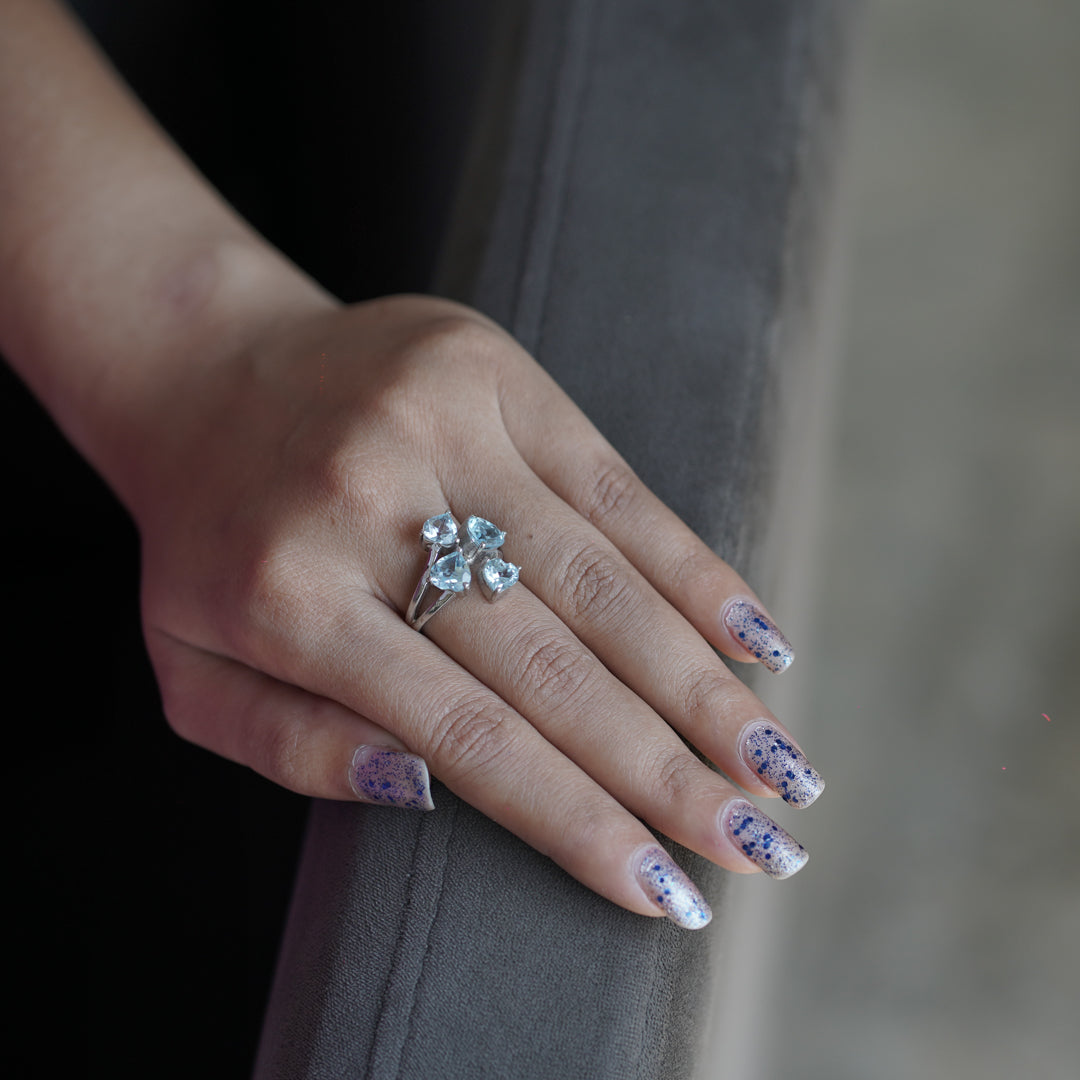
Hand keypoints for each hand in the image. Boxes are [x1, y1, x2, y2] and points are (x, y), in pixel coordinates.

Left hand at [131, 293, 820, 928]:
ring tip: (778, 767)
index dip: (575, 820)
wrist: (202, 367)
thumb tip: (426, 789)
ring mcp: (442, 427)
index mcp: (290, 600)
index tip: (663, 892)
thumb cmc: (209, 540)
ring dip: (702, 685)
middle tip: (758, 848)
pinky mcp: (493, 373)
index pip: (468, 735)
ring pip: (602, 580)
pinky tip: (757, 638)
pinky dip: (693, 570)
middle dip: (666, 771)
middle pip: (552, 667)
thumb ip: (290, 747)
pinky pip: (615, 485)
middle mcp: (374, 509)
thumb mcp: (192, 669)